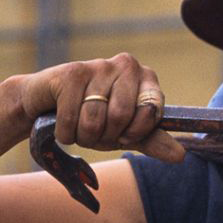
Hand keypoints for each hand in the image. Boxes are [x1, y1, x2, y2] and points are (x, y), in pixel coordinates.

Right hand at [15, 52, 184, 161]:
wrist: (42, 106)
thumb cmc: (91, 118)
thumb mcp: (125, 133)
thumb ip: (152, 141)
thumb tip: (180, 156)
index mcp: (146, 78)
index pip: (151, 112)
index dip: (134, 132)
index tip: (123, 134)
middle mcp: (126, 65)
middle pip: (121, 117)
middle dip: (104, 136)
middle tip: (95, 130)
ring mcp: (98, 65)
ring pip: (95, 120)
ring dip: (83, 136)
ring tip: (78, 125)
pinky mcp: (70, 72)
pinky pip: (72, 118)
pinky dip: (65, 132)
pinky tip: (61, 121)